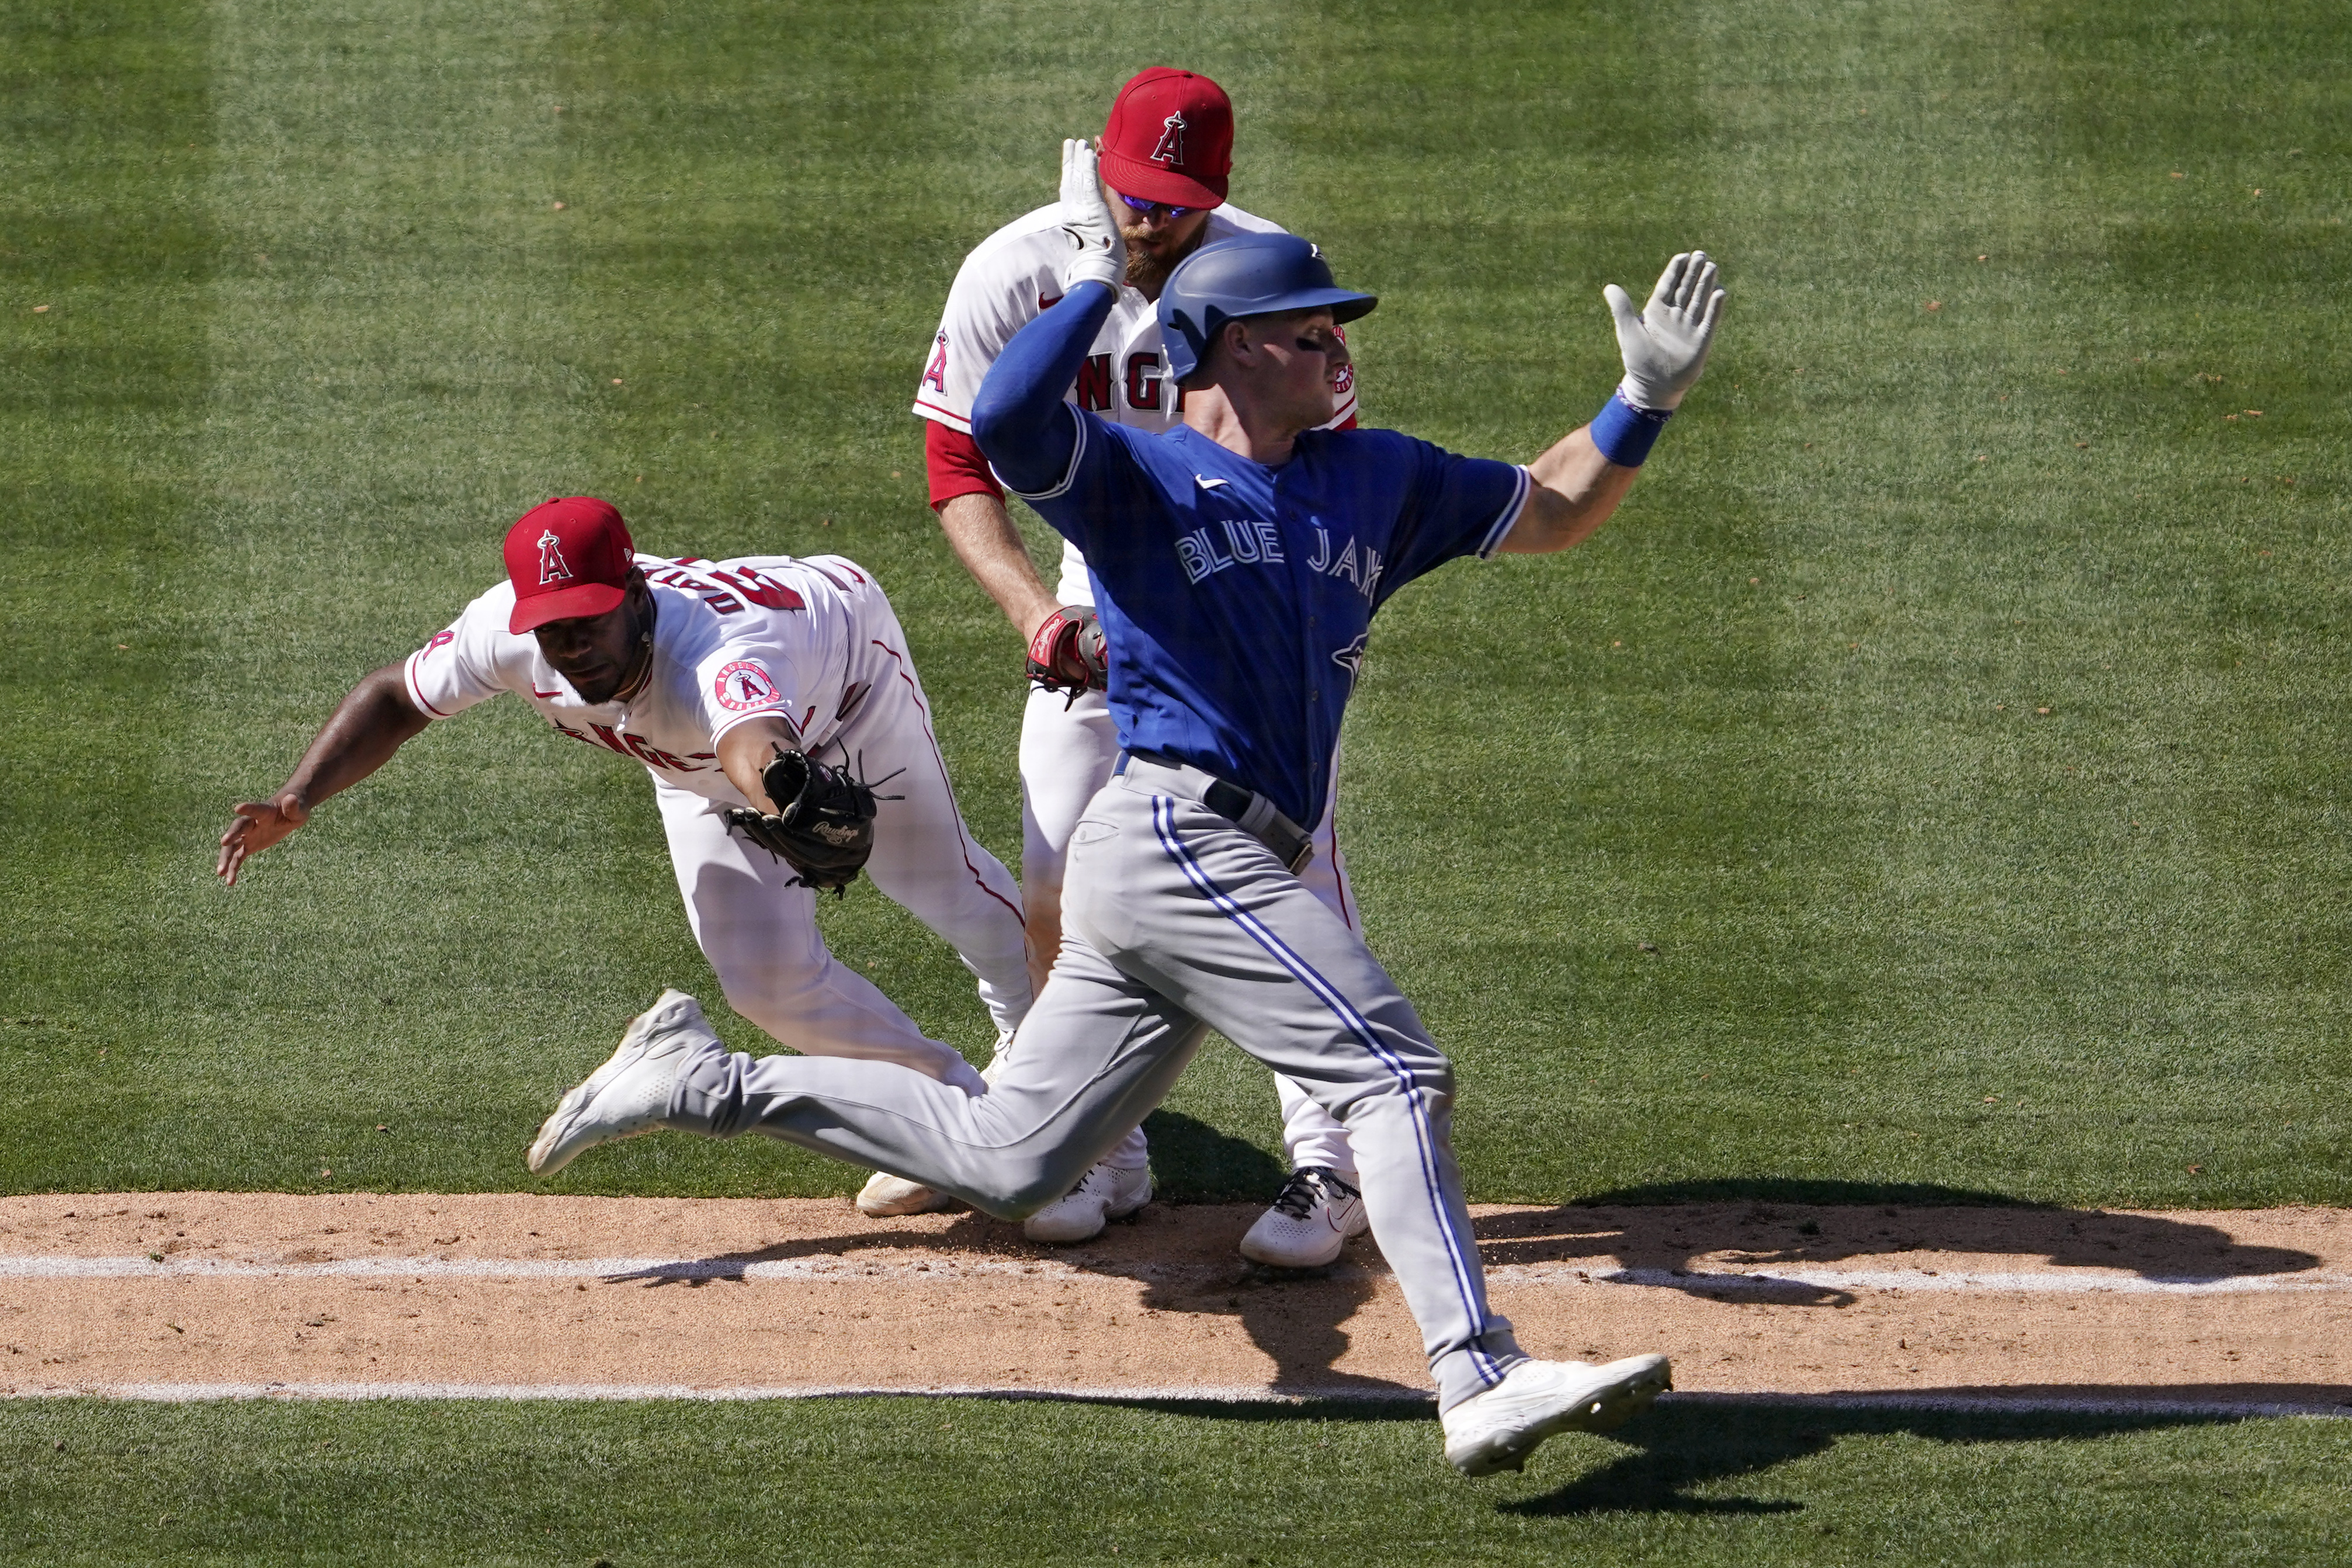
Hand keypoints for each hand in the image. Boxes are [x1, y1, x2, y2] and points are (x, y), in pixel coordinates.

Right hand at [217, 790, 309, 884]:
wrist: (287, 813)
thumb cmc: (295, 809)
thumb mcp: (299, 809)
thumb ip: (293, 807)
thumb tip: (291, 798)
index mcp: (265, 812)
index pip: (256, 809)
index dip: (248, 808)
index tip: (238, 808)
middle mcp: (252, 823)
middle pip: (239, 828)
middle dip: (231, 834)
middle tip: (224, 842)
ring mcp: (248, 835)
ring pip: (233, 845)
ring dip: (226, 858)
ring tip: (220, 873)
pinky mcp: (249, 845)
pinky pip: (238, 857)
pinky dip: (233, 868)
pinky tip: (230, 882)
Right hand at [1057, 137, 1124, 292]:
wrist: (1099, 273)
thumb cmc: (1101, 265)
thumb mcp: (1096, 243)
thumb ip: (1094, 233)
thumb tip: (1098, 232)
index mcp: (1073, 220)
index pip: (1070, 192)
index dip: (1070, 174)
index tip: (1071, 160)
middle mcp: (1074, 212)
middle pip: (1070, 180)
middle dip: (1070, 161)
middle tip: (1070, 142)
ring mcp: (1082, 210)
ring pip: (1079, 178)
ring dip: (1079, 159)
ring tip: (1079, 142)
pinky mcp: (1092, 208)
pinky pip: (1089, 183)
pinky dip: (1088, 167)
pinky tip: (1088, 154)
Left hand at [1604, 251, 1724, 411]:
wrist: (1654, 386)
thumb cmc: (1638, 361)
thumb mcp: (1628, 332)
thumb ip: (1621, 309)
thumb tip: (1609, 287)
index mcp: (1656, 312)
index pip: (1668, 285)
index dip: (1676, 270)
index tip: (1683, 255)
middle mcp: (1675, 316)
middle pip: (1687, 288)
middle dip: (1694, 271)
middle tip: (1701, 254)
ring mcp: (1689, 326)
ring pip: (1700, 299)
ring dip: (1706, 283)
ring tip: (1712, 265)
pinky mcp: (1702, 339)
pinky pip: (1710, 319)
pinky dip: (1715, 307)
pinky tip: (1720, 292)